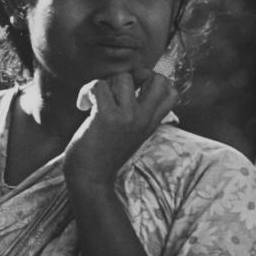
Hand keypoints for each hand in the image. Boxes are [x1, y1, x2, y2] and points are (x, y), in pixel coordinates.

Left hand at [64, 70, 177, 185]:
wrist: (90, 180)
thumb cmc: (103, 156)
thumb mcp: (130, 136)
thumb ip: (136, 115)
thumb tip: (131, 85)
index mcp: (150, 124)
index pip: (172, 93)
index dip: (155, 81)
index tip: (135, 89)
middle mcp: (143, 119)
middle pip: (158, 79)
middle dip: (136, 75)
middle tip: (118, 89)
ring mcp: (127, 118)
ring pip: (124, 78)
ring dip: (105, 84)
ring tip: (95, 101)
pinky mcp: (106, 117)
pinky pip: (98, 85)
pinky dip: (86, 92)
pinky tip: (83, 106)